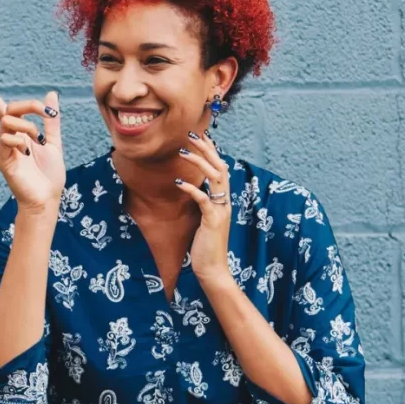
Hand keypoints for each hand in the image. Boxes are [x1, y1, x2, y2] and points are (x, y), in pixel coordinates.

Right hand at [0, 72, 64, 214]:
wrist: (47, 199)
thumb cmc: (50, 175)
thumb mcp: (54, 142)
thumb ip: (51, 120)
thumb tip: (51, 94)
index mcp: (20, 133)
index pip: (0, 107)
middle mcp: (9, 138)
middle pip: (8, 109)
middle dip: (28, 105)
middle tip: (46, 112)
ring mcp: (5, 149)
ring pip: (7, 121)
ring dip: (27, 125)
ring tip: (38, 141)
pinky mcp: (3, 161)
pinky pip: (6, 139)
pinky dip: (20, 140)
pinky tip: (28, 153)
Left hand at [174, 129, 231, 285]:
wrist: (212, 269)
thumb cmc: (205, 245)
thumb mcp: (205, 220)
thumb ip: (204, 204)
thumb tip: (195, 189)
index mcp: (224, 201)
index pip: (220, 169)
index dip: (211, 151)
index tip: (200, 136)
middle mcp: (225, 202)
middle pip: (220, 167)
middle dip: (206, 149)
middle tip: (191, 134)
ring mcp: (221, 211)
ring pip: (215, 178)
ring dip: (199, 162)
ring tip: (183, 151)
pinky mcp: (213, 221)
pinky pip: (204, 200)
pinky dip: (193, 189)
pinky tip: (179, 183)